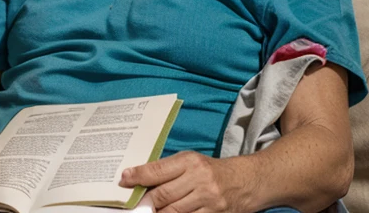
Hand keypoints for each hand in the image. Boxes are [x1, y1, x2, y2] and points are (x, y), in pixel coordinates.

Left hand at [120, 152, 244, 212]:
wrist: (245, 181)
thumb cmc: (211, 170)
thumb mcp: (191, 162)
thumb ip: (169, 170)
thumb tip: (141, 179)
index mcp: (190, 161)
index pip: (158, 170)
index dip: (138, 176)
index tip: (123, 180)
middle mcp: (198, 179)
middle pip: (163, 194)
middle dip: (146, 201)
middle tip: (133, 204)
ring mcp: (208, 199)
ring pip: (174, 211)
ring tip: (147, 212)